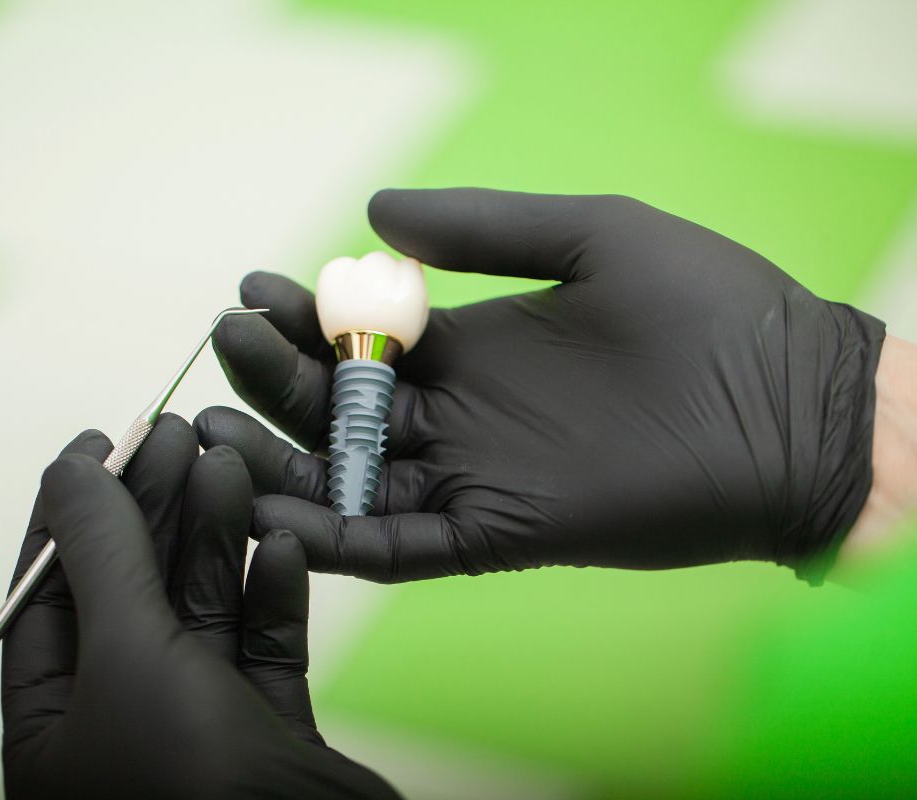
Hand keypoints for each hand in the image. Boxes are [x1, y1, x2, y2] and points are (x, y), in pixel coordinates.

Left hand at [1, 421, 396, 798]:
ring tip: (230, 466)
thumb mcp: (129, 657)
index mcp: (55, 728)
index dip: (73, 513)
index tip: (101, 441)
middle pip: (130, 593)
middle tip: (177, 434)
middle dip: (152, 510)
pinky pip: (262, 649)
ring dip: (216, 537)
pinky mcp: (269, 733)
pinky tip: (280, 546)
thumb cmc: (192, 785)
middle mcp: (121, 726)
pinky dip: (271, 596)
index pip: (48, 597)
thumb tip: (70, 470)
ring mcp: (200, 729)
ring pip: (201, 611)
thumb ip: (104, 557)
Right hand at [197, 188, 885, 584]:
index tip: (256, 287)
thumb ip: (485, 227)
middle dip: (277, 379)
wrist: (793, 409)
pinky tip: (274, 518)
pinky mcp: (498, 536)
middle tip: (226, 341)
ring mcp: (475, 479)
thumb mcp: (591, 238)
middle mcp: (462, 416)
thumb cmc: (711, 310)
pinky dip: (336, 540)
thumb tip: (375, 211)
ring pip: (353, 481)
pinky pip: (400, 548)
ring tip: (214, 437)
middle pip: (343, 408)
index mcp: (476, 347)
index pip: (365, 339)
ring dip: (281, 465)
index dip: (307, 317)